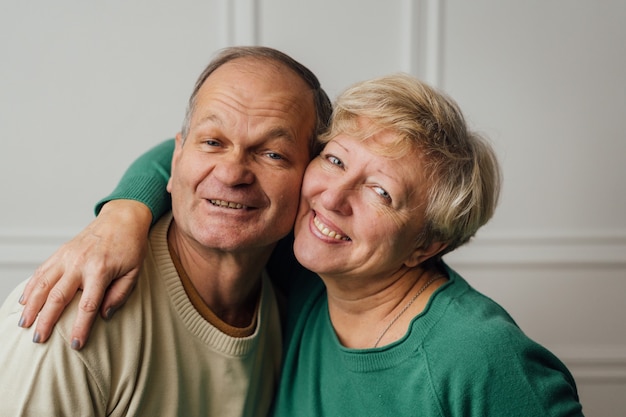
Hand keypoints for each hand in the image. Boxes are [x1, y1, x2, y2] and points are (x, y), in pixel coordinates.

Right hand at [18, 200, 151, 349]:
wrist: (122, 218)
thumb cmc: (131, 246)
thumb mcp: (134, 272)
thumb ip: (120, 294)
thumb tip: (104, 315)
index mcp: (100, 270)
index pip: (88, 306)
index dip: (80, 327)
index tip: (75, 345)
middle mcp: (79, 263)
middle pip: (58, 297)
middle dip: (46, 320)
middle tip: (39, 340)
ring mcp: (67, 256)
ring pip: (43, 283)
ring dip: (31, 305)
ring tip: (24, 324)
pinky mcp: (60, 251)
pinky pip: (41, 271)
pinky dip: (30, 286)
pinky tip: (24, 301)